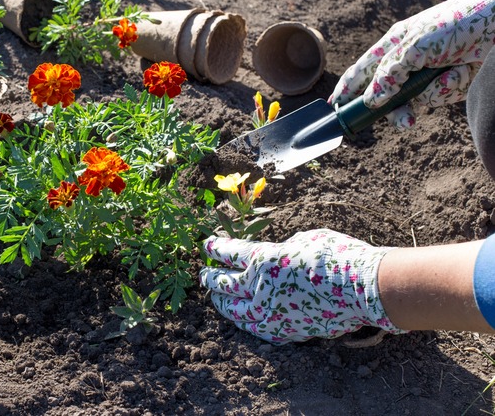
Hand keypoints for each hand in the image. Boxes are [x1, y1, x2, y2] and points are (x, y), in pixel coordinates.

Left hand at [199, 229, 404, 343]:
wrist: (365, 289)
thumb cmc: (338, 256)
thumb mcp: (304, 239)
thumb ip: (282, 248)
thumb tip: (275, 256)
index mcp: (263, 260)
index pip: (229, 254)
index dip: (215, 249)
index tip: (207, 246)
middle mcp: (260, 288)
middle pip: (223, 284)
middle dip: (210, 277)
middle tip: (204, 274)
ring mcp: (270, 313)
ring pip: (234, 310)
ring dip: (221, 302)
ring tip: (215, 297)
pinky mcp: (284, 331)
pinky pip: (256, 327)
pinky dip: (245, 321)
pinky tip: (242, 318)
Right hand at [329, 0, 494, 129]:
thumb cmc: (458, 24)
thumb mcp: (416, 47)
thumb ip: (389, 74)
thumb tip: (371, 100)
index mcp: (393, 44)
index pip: (361, 70)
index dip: (346, 89)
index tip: (334, 108)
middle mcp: (407, 60)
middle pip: (384, 95)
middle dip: (392, 110)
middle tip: (403, 121)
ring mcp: (426, 73)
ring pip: (411, 101)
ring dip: (426, 98)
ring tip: (440, 91)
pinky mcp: (447, 83)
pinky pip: (437, 97)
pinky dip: (449, 88)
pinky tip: (463, 71)